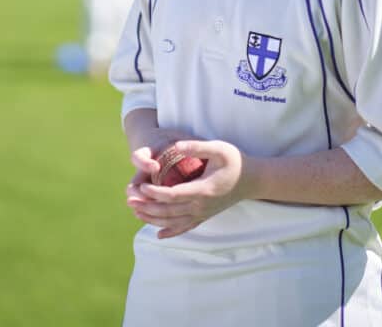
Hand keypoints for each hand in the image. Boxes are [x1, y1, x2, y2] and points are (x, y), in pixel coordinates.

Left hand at [126, 139, 250, 238]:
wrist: (252, 180)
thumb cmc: (235, 161)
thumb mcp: (219, 148)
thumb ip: (197, 147)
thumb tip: (175, 146)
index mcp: (202, 190)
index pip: (172, 195)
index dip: (154, 193)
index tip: (141, 187)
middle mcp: (201, 206)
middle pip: (168, 211)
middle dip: (146, 206)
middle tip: (129, 200)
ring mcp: (202, 214)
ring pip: (173, 222)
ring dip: (152, 218)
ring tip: (135, 212)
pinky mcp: (204, 216)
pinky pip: (185, 228)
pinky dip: (170, 232)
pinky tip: (158, 235)